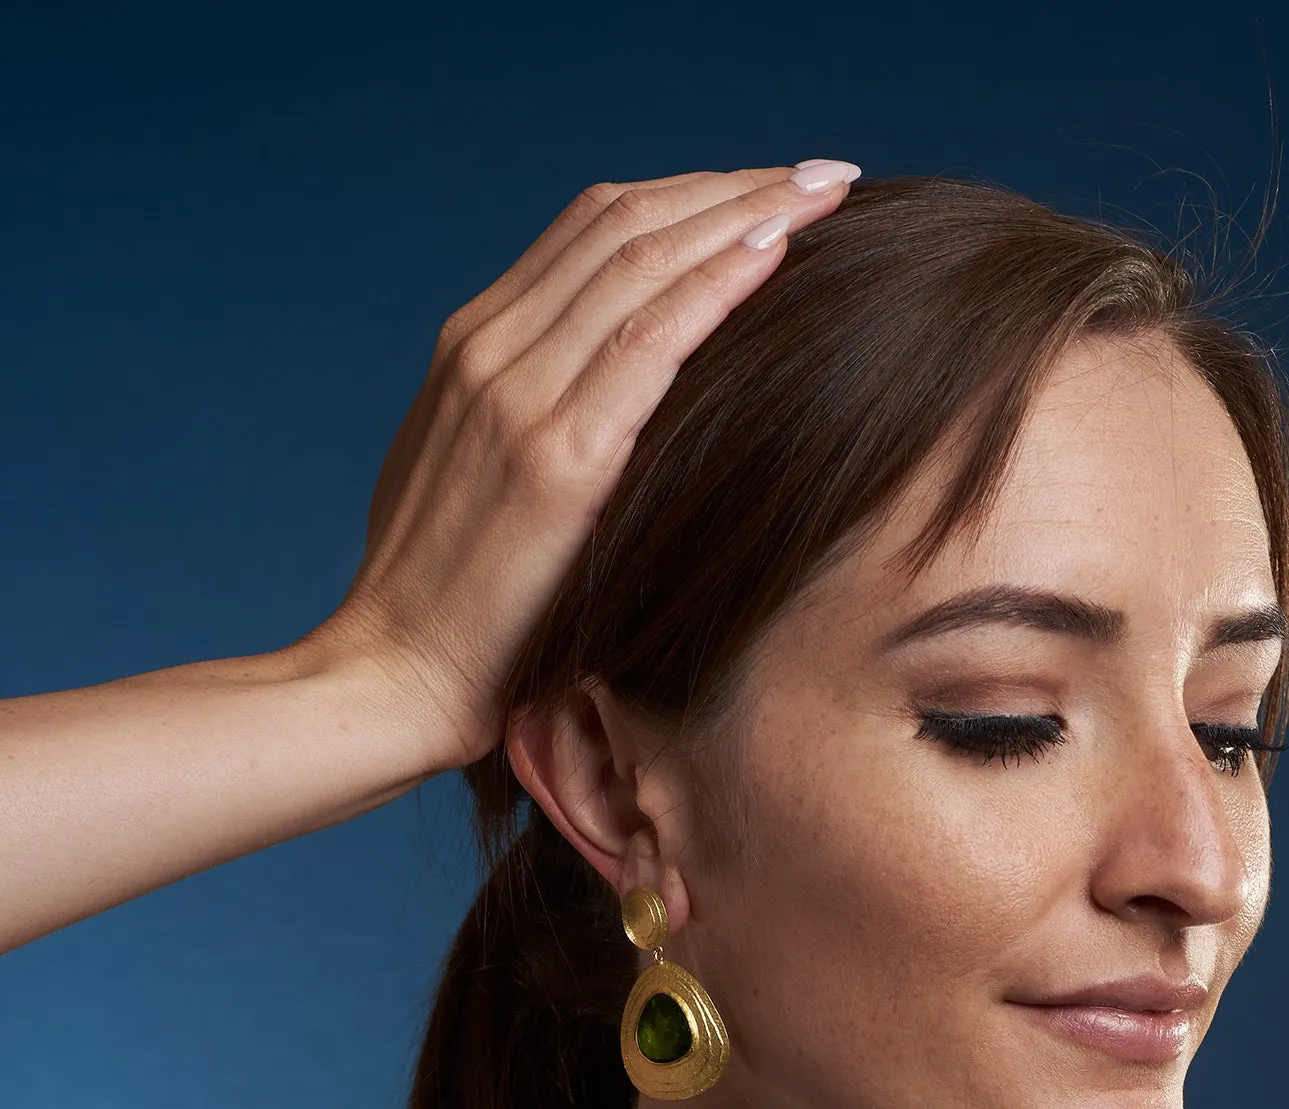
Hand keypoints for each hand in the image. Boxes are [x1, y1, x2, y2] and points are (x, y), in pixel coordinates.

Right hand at [321, 162, 859, 772]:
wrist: (387, 681)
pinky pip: (652, 338)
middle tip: (824, 173)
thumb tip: (602, 425)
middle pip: (626, 222)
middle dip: (734, 187)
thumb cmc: (445, 616)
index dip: (687, 198)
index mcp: (472, 351)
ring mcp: (518, 396)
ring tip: (828, 191)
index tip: (767, 194)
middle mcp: (490, 350)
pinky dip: (720, 282)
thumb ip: (526, 433)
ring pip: (645, 259)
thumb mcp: (475, 491)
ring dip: (747, 213)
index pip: (591, 232)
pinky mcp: (555, 457)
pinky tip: (781, 251)